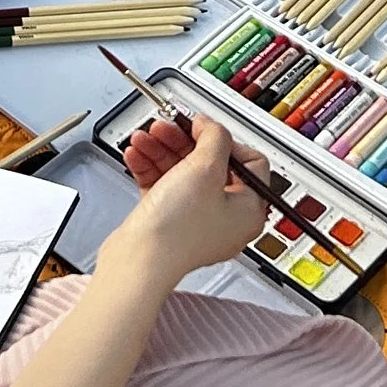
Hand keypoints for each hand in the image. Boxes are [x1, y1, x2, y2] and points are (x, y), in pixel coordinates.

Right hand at [102, 112, 266, 286]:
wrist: (139, 260)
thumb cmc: (178, 229)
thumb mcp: (205, 168)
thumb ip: (214, 138)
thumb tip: (213, 125)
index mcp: (248, 210)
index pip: (249, 163)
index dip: (225, 140)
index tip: (203, 127)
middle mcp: (225, 217)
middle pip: (210, 164)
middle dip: (183, 141)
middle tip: (167, 126)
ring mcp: (196, 220)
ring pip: (183, 172)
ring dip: (162, 149)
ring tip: (146, 136)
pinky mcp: (169, 222)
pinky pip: (164, 186)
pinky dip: (151, 167)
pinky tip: (137, 154)